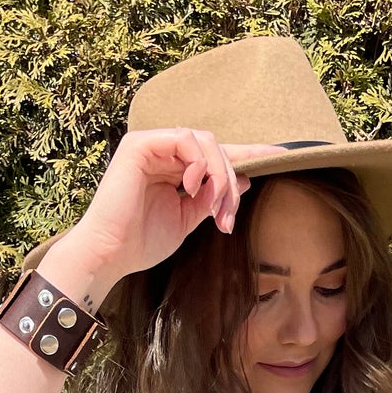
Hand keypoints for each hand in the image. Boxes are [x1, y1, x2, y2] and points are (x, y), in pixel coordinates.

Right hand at [69, 127, 288, 288]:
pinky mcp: (140, 144)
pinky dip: (197, 162)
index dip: (248, 155)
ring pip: (204, 141)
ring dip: (219, 174)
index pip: (215, 155)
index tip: (280, 157)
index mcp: (174, 169)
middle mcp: (163, 153)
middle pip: (216, 149)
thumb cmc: (142, 241)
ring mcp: (151, 145)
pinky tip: (193, 187)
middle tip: (227, 216)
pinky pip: (183, 139)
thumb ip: (211, 198)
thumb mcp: (187, 220)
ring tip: (214, 207)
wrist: (110, 254)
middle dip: (231, 181)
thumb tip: (244, 181)